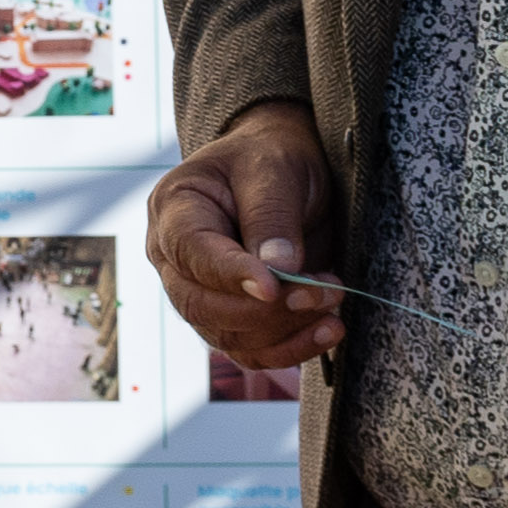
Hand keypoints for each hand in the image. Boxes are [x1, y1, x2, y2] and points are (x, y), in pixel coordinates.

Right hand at [144, 102, 343, 369]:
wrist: (283, 172)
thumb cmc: (272, 157)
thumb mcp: (276, 169)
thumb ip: (272, 217)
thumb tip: (278, 274)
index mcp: (174, 208)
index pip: (192, 252)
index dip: (230, 274)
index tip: (274, 287)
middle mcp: (174, 258)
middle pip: (201, 305)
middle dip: (264, 310)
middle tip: (321, 293)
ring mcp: (198, 292)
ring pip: (226, 335)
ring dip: (284, 331)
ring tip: (333, 302)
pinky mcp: (228, 317)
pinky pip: (250, 350)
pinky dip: (290, 349)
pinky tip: (328, 331)